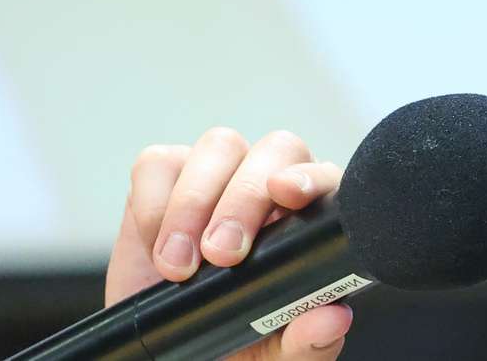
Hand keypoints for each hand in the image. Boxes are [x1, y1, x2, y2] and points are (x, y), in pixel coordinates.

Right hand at [105, 128, 349, 359]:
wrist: (172, 352)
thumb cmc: (237, 338)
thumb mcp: (276, 353)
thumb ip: (310, 340)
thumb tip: (332, 319)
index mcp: (311, 213)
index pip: (325, 175)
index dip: (310, 176)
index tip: (290, 195)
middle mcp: (270, 180)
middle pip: (274, 151)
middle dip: (245, 198)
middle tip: (223, 254)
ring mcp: (219, 172)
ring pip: (220, 146)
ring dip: (196, 202)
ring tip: (180, 265)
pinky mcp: (166, 176)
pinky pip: (159, 164)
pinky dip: (154, 203)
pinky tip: (157, 245)